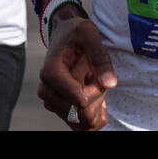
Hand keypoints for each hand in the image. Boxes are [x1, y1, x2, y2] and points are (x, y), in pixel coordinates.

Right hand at [37, 8, 116, 130]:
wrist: (65, 35)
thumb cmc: (76, 32)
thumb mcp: (89, 35)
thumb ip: (100, 58)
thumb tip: (111, 83)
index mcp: (50, 74)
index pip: (81, 99)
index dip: (97, 89)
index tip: (97, 72)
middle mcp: (46, 91)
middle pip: (82, 113)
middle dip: (98, 97)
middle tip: (97, 76)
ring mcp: (51, 102)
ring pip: (83, 122)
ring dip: (96, 105)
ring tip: (93, 82)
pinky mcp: (58, 109)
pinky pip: (81, 126)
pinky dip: (94, 114)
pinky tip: (96, 96)